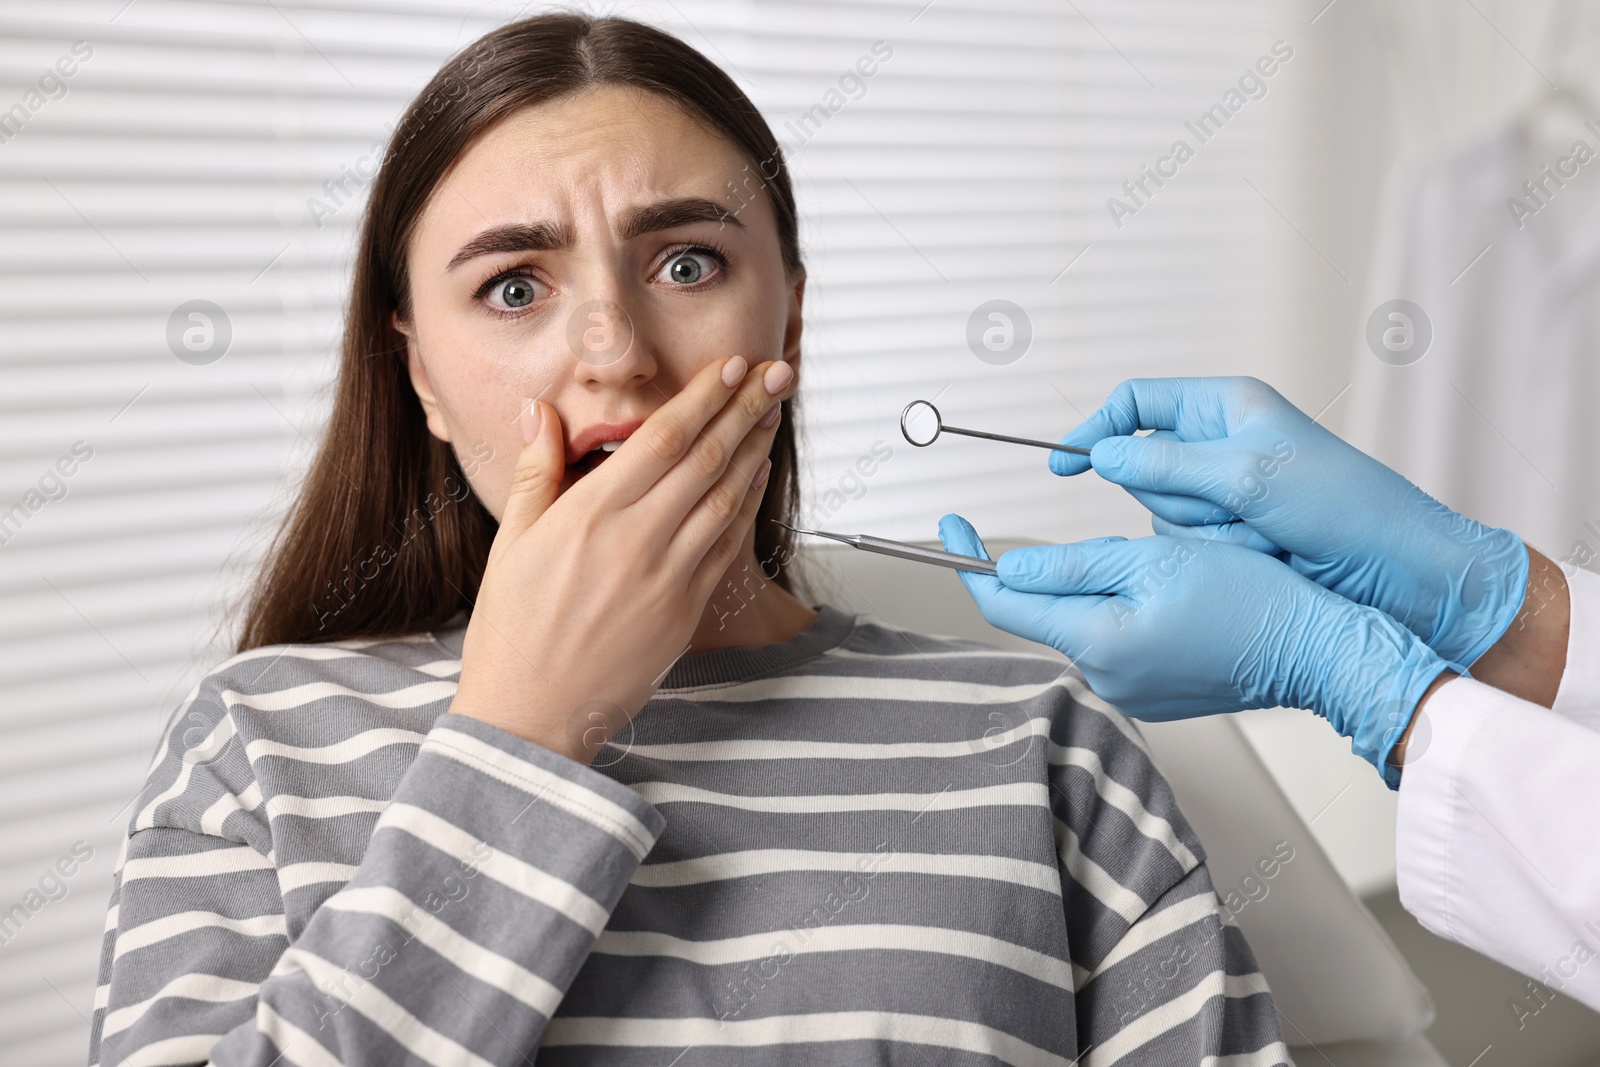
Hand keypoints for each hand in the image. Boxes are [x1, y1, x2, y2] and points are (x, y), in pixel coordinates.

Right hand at [449, 355, 794, 763]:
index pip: (663, 436)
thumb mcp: (512, 542)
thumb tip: (541, 411)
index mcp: (591, 513)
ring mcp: (669, 576)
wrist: (533, 714)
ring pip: (727, 497)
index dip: (705, 396)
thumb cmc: (513, 630)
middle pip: (708, 457)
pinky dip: (748, 506)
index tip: (733, 365)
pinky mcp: (686, 610)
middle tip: (777, 374)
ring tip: (775, 414)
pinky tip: (759, 478)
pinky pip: (728, 546)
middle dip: (747, 408)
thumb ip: (536, 471)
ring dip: (757, 450)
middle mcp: (638, 538)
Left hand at [937, 515, 1450, 784]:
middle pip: (1043, 615)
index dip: (969, 560)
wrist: (1316, 651)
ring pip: (1080, 626)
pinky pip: (1113, 645)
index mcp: (1097, 642)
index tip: (950, 523)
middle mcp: (1104, 679)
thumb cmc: (1249, 598)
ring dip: (1091, 590)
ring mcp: (1128, 693)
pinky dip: (1119, 613)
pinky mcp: (1152, 695)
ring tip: (1150, 565)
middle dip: (1047, 572)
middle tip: (1079, 535)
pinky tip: (1165, 596)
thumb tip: (1005, 568)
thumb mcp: (1152, 560)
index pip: (1003, 604)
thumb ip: (1071, 565)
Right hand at [1052, 376, 1527, 666]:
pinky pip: (1187, 544)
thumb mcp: (1250, 477)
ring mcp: (1225, 490)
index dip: (1096, 429)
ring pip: (1161, 512)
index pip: (1134, 402)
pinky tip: (1263, 554)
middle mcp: (1219, 442)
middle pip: (1142, 466)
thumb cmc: (1342, 508)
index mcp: (1225, 405)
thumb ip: (1168, 466)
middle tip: (1230, 509)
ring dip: (1202, 531)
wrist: (1400, 573)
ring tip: (1259, 535)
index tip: (1064, 466)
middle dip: (1176, 497)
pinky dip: (1218, 553)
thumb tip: (1101, 457)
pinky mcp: (1232, 532)